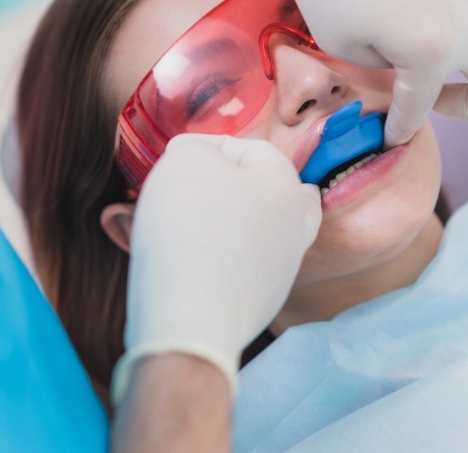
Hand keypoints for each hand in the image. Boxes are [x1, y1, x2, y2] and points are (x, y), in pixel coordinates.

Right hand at [112, 134, 320, 402]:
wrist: (191, 320)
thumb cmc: (191, 229)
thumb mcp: (186, 160)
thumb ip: (195, 148)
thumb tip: (197, 158)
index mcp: (287, 186)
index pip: (250, 148)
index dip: (206, 147)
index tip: (172, 158)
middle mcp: (295, 226)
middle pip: (264, 191)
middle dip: (225, 186)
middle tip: (191, 189)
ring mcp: (281, 268)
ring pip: (251, 230)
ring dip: (217, 221)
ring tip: (175, 224)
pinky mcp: (260, 302)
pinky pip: (236, 266)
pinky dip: (214, 256)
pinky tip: (183, 259)